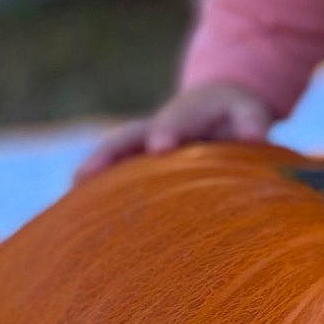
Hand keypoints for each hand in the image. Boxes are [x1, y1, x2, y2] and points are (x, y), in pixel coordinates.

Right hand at [71, 81, 272, 184]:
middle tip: (85, 176)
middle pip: (126, 137)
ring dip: (92, 173)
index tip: (160, 146)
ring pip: (112, 156)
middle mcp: (154, 127)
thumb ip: (251, 122)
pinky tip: (73, 218)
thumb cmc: (234, 115)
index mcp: (186, 114)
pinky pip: (111, 175)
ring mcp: (140, 145)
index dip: (167, 132)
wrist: (214, 104)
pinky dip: (93, 191)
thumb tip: (255, 136)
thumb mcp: (247, 112)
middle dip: (109, 155)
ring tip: (69, 197)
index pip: (176, 121)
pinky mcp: (135, 163)